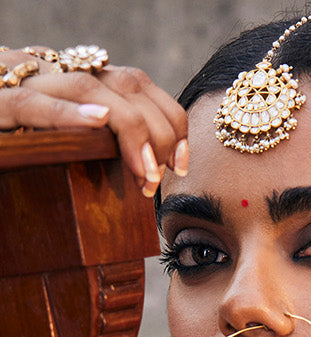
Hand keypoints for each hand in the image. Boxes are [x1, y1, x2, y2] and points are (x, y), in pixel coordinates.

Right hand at [0, 49, 187, 192]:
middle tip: (162, 177)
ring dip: (127, 129)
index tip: (183, 164)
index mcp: (72, 82)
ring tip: (146, 170)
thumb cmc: (10, 147)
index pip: (135, 84)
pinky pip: (31, 103)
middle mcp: (52, 73)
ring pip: (87, 85)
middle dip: (156, 130)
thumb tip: (146, 178)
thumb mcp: (60, 146)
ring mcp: (23, 84)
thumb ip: (95, 149)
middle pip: (123, 82)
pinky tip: (96, 123)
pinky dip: (66, 112)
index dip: (169, 119)